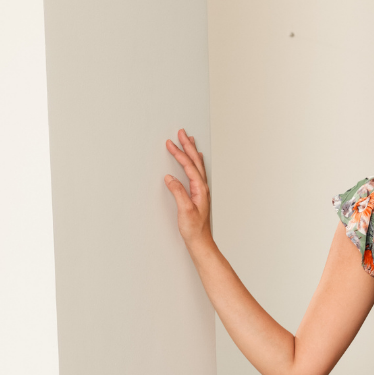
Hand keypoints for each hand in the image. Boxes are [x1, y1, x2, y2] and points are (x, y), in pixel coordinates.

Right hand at [164, 128, 211, 250]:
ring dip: (192, 152)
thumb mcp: (184, 210)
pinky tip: (194, 161)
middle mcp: (202, 188)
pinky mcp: (197, 195)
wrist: (200, 242)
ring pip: (197, 166)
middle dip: (188, 146)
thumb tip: (170, 178)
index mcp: (200, 189)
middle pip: (196, 162)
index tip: (171, 143)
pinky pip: (196, 173)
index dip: (180, 154)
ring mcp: (201, 191)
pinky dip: (194, 163)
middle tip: (182, 133)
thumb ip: (178, 193)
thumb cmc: (194, 229)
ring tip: (189, 140)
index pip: (189, 166)